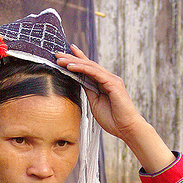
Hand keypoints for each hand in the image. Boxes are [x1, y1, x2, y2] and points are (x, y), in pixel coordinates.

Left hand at [56, 45, 174, 172]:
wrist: (126, 128)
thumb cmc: (113, 119)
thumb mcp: (95, 103)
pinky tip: (71, 66)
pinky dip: (82, 68)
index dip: (77, 59)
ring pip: (90, 66)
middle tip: (56, 54)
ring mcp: (111, 80)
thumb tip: (79, 81)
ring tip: (60, 59)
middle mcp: (108, 78)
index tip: (64, 54)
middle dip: (71, 58)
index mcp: (104, 83)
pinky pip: (95, 73)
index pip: (88, 68)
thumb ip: (89, 90)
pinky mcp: (113, 84)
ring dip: (74, 61)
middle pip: (87, 64)